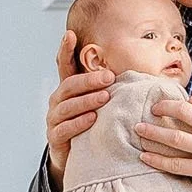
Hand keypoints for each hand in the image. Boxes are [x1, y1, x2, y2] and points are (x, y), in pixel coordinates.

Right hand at [45, 31, 113, 186]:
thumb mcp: (98, 103)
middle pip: (69, 85)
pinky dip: (79, 123)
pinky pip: (66, 128)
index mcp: (68, 89)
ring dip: (87, 100)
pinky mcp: (56, 137)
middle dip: (89, 80)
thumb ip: (108, 87)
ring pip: (67, 106)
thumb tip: (137, 70)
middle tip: (109, 76)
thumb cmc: (92, 124)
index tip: (71, 34)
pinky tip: (92, 119)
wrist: (76, 156)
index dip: (65, 50)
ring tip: (105, 97)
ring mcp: (54, 119)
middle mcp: (58, 101)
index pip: (64, 65)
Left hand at [138, 95, 191, 191]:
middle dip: (164, 108)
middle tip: (153, 110)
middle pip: (184, 112)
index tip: (180, 106)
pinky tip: (145, 157)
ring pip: (175, 138)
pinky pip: (176, 164)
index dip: (187, 101)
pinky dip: (158, 160)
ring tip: (139, 129)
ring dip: (153, 133)